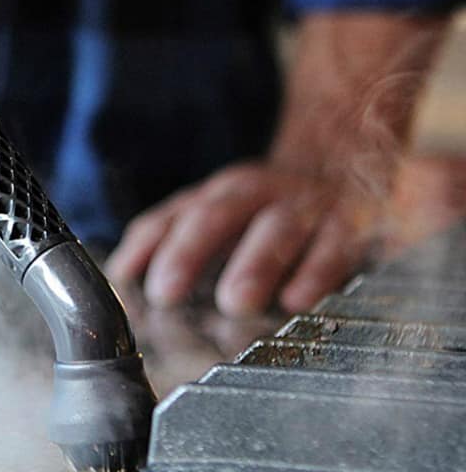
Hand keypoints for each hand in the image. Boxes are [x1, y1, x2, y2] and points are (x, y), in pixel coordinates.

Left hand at [106, 161, 378, 315]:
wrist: (352, 169)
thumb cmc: (270, 211)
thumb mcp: (223, 216)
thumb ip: (172, 241)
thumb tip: (120, 272)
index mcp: (221, 194)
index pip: (175, 215)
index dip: (148, 246)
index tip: (126, 277)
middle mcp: (260, 194)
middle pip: (218, 215)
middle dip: (188, 253)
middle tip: (164, 292)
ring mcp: (306, 208)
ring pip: (276, 229)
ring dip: (254, 265)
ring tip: (232, 302)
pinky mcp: (352, 229)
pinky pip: (334, 249)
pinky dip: (316, 274)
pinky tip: (297, 301)